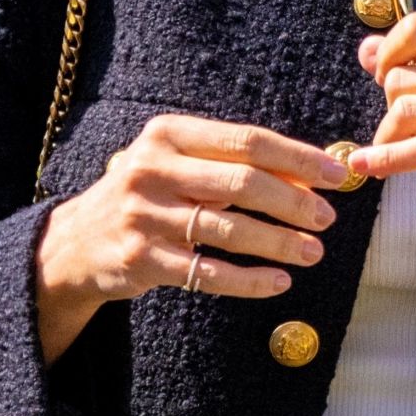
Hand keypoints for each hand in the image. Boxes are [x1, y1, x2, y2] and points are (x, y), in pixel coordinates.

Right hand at [35, 116, 349, 363]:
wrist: (77, 240)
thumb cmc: (150, 194)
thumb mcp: (180, 163)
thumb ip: (234, 163)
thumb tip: (312, 172)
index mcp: (168, 134)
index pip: (247, 141)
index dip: (299, 159)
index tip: (338, 176)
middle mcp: (152, 169)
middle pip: (241, 183)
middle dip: (293, 201)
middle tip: (326, 218)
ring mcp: (144, 216)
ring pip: (228, 230)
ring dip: (279, 243)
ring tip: (312, 252)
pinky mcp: (140, 260)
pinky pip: (208, 273)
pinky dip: (249, 280)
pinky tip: (278, 282)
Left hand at [348, 11, 415, 253]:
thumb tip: (366, 50)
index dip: (390, 51)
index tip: (385, 77)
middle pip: (407, 76)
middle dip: (388, 106)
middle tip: (398, 130)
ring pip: (409, 110)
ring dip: (385, 138)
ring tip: (385, 154)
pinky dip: (388, 159)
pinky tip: (367, 167)